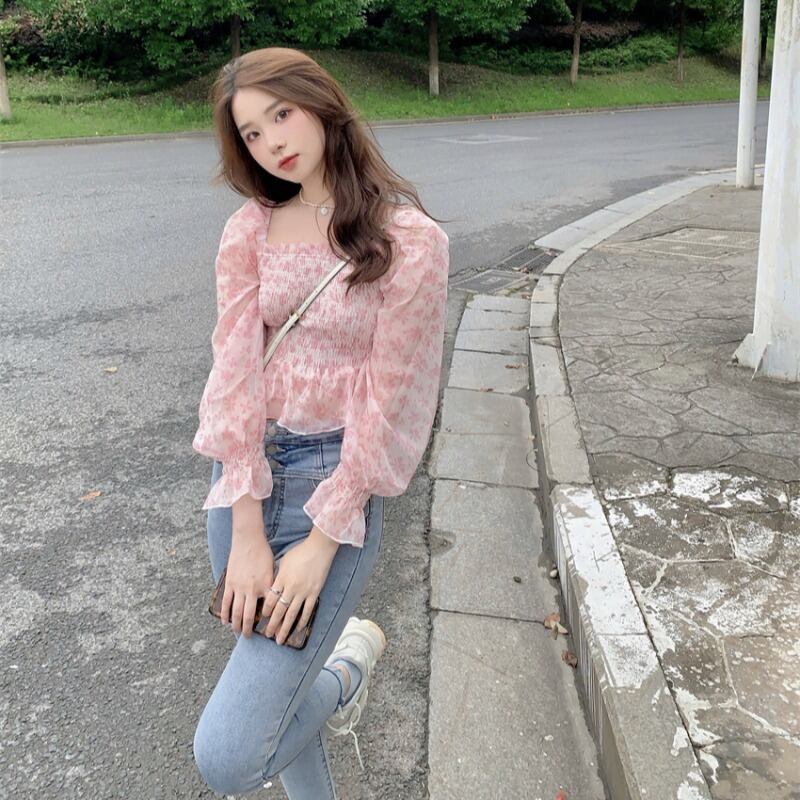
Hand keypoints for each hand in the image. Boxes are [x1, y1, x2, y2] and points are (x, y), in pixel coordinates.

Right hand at [222, 513, 273, 638]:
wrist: (248, 540)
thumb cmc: (263, 552)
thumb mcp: (273, 569)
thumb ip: (272, 584)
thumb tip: (274, 597)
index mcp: (266, 586)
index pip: (268, 609)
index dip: (268, 621)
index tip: (268, 630)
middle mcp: (253, 589)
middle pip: (249, 615)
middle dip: (248, 629)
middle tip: (248, 638)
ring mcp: (239, 587)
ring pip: (236, 612)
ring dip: (236, 625)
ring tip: (237, 632)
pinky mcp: (229, 583)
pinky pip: (226, 602)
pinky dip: (225, 613)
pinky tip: (225, 621)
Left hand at [263, 526, 338, 644]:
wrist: (319, 548)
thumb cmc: (300, 552)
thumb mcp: (284, 561)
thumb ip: (278, 575)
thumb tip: (273, 587)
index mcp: (282, 579)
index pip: (271, 599)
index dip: (266, 610)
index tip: (263, 618)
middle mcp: (291, 588)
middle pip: (279, 610)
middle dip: (272, 624)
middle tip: (268, 635)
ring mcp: (303, 591)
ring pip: (292, 614)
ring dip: (285, 628)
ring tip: (280, 639)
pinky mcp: (314, 593)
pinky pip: (307, 610)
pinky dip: (302, 621)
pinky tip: (298, 629)